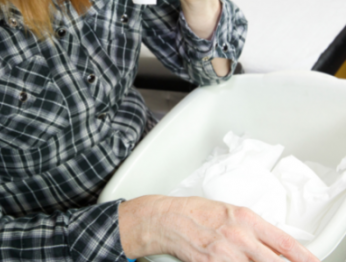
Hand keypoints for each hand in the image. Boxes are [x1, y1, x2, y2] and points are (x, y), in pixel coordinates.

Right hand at [119, 195, 319, 261]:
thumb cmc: (194, 212)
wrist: (165, 219)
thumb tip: (274, 245)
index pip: (284, 242)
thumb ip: (253, 228)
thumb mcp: (228, 212)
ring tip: (250, 260)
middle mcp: (238, 236)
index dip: (303, 256)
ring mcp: (225, 254)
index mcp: (244, 218)